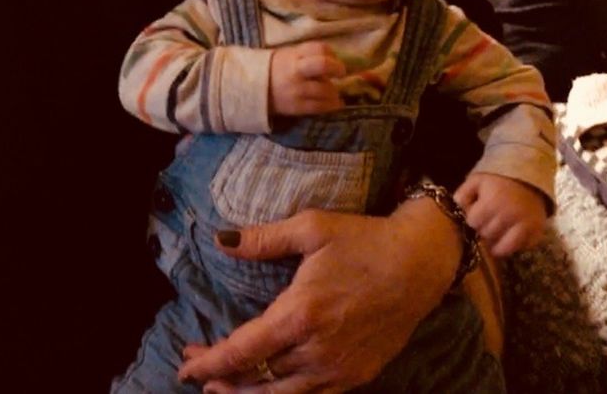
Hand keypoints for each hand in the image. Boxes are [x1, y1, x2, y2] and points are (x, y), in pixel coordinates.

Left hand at [176, 199, 460, 392]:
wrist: (421, 263)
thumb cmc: (364, 240)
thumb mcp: (311, 227)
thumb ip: (262, 239)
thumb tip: (220, 240)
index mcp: (301, 314)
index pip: (242, 350)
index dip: (210, 362)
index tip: (185, 364)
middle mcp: (317, 350)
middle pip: (257, 379)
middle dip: (221, 380)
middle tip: (197, 372)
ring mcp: (340, 368)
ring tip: (224, 388)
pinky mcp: (358, 376)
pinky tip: (272, 389)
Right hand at [269, 43, 344, 117]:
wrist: (253, 90)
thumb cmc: (277, 70)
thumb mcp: (289, 55)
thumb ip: (309, 55)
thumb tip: (335, 59)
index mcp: (294, 55)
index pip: (318, 48)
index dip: (332, 54)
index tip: (335, 60)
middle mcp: (296, 71)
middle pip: (322, 65)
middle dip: (337, 68)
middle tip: (341, 73)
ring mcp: (296, 90)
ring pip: (324, 89)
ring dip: (334, 91)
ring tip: (334, 93)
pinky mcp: (297, 107)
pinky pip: (319, 106)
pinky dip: (331, 105)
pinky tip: (335, 103)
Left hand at [455, 172, 545, 257]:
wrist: (529, 179)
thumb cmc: (498, 182)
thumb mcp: (476, 181)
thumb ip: (462, 194)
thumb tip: (457, 210)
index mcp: (493, 202)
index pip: (473, 223)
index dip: (473, 219)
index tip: (477, 215)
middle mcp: (510, 215)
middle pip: (487, 235)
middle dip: (484, 230)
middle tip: (487, 222)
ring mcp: (526, 226)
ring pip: (503, 248)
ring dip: (496, 242)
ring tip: (496, 232)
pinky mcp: (537, 233)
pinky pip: (521, 249)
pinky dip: (514, 246)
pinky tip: (510, 236)